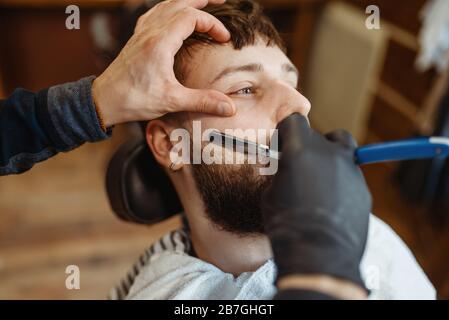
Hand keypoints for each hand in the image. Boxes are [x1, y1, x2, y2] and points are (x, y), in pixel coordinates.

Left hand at [92, 0, 235, 126]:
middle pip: (179, 3)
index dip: (212, 24)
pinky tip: (173, 14)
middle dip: (202, 0)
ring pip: (166, 5)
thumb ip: (202, 101)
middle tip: (221, 0)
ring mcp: (141, 33)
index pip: (192, 17)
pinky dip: (169, 8)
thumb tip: (229, 108)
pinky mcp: (136, 39)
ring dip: (185, 1)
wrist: (104, 100)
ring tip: (202, 2)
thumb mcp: (172, 101)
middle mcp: (150, 32)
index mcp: (160, 42)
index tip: (224, 38)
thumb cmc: (134, 99)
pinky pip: (154, 13)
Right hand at [262, 113, 371, 294]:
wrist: (319, 256)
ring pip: (341, 149)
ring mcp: (350, 170)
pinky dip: (339, 181)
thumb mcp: (270, 194)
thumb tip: (284, 166)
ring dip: (329, 157)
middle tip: (298, 168)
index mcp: (301, 150)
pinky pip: (350, 174)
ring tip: (318, 181)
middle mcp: (329, 153)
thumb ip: (280, 171)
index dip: (285, 132)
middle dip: (306, 147)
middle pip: (318, 135)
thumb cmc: (286, 225)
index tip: (281, 146)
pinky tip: (330, 202)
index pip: (294, 121)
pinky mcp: (363, 188)